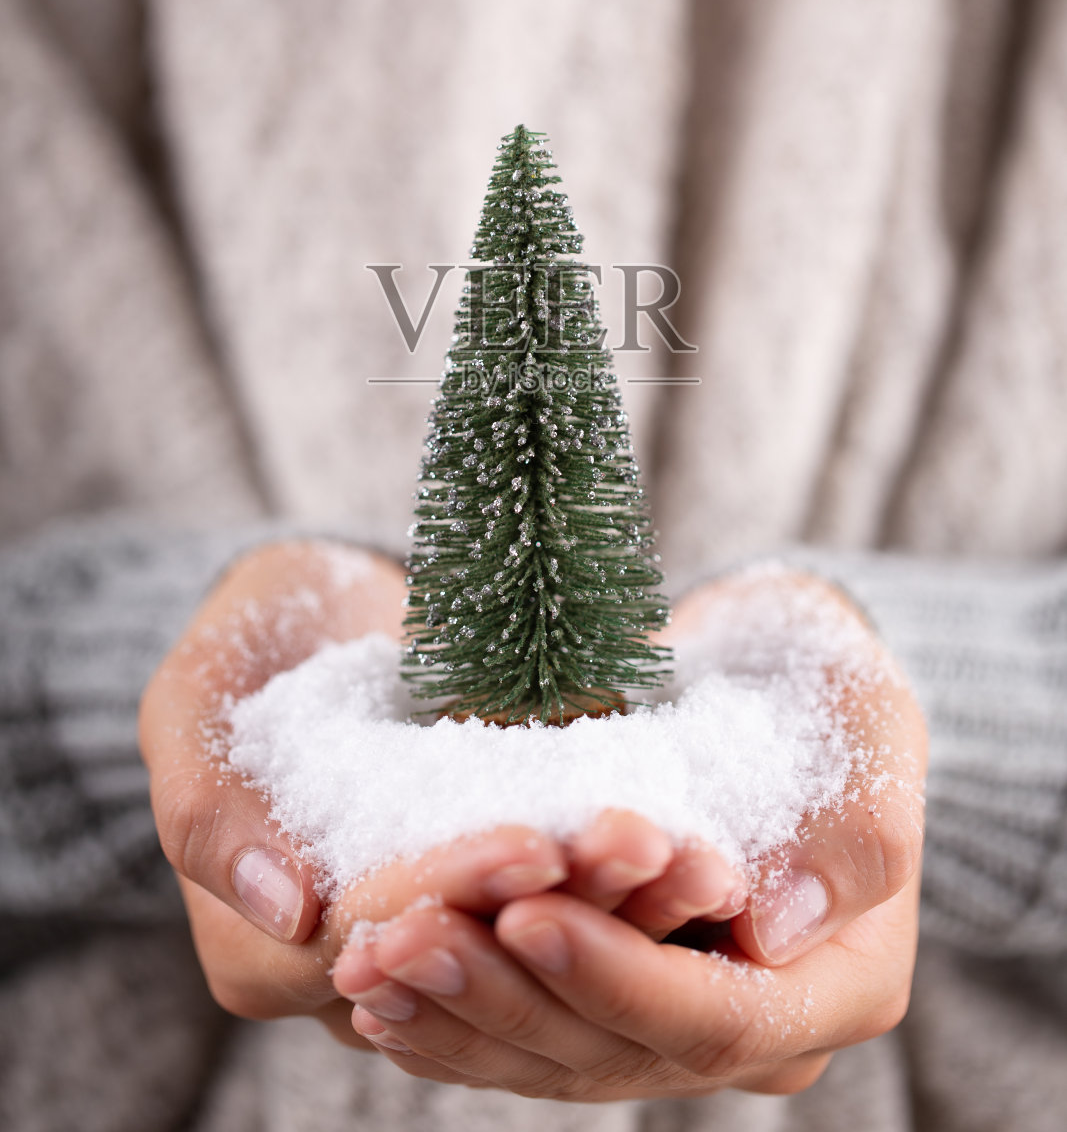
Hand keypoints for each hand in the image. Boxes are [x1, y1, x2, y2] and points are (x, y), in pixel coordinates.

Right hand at [138, 539, 745, 1046]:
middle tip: (644, 845)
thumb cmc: (246, 643)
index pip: (368, 935)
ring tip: (696, 852)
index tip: (532, 844)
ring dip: (620, 908)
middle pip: (468, 956)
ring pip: (536, 950)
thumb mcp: (192, 702)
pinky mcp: (503, 896)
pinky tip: (699, 844)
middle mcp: (356, 968)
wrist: (319, 609)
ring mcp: (440, 935)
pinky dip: (632, 882)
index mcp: (262, 947)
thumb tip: (285, 906)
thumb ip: (206, 803)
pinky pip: (572, 908)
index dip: (450, 891)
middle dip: (561, 907)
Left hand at [327, 567, 927, 1097]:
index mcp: (840, 983)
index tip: (525, 913)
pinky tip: (376, 982)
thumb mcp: (863, 715)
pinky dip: (450, 1013)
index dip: (616, 975)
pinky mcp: (610, 994)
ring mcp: (675, 1021)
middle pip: (619, 1051)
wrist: (772, 671)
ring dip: (454, 1014)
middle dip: (504, 998)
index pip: (719, 1015)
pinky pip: (526, 1029)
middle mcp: (756, 1027)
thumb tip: (775, 929)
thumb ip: (851, 824)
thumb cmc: (820, 674)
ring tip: (368, 960)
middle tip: (404, 940)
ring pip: (556, 1055)